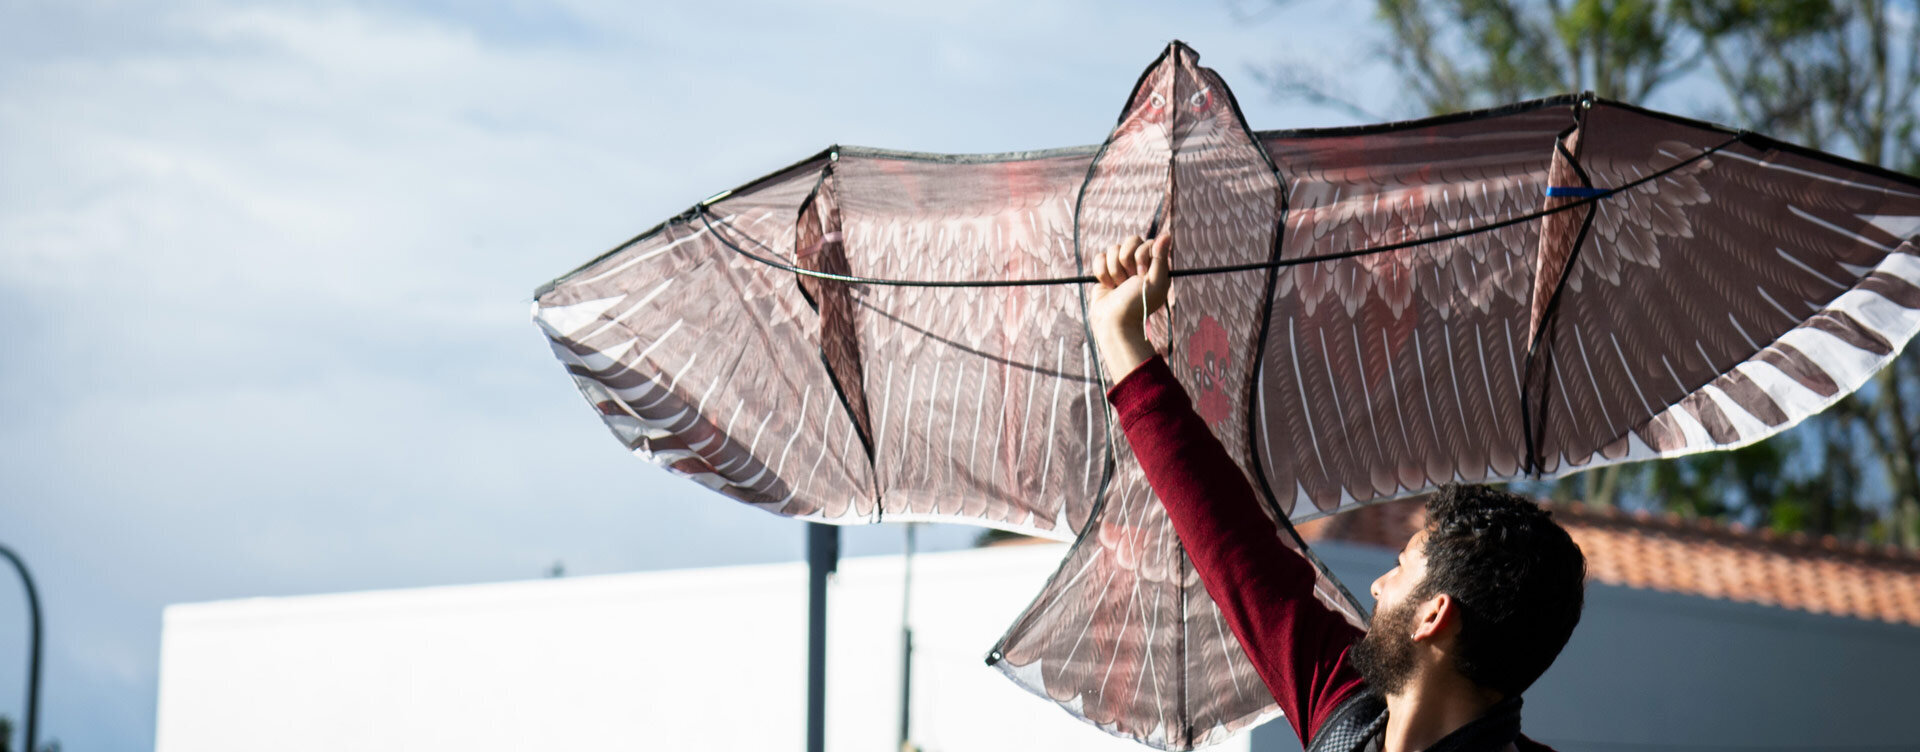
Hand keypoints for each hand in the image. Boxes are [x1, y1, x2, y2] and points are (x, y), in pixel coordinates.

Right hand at [1087, 235, 1171, 379]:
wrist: (1115, 321)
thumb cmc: (1138, 304)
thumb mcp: (1155, 282)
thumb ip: (1160, 258)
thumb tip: (1167, 234)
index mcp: (1153, 264)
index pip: (1146, 242)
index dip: (1140, 256)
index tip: (1140, 274)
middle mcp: (1137, 263)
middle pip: (1129, 241)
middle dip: (1126, 262)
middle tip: (1128, 281)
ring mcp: (1120, 266)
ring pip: (1112, 249)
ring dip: (1114, 270)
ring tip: (1118, 286)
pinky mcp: (1104, 271)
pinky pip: (1099, 257)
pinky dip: (1101, 272)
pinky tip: (1108, 285)